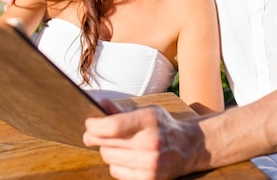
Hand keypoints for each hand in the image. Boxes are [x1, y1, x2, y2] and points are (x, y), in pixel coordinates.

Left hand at [84, 104, 200, 179]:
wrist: (188, 147)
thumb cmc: (162, 126)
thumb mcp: (147, 111)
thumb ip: (122, 110)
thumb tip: (100, 104)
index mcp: (150, 120)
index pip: (113, 126)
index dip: (94, 125)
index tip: (89, 123)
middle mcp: (151, 142)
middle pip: (107, 143)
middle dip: (96, 137)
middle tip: (94, 134)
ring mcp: (151, 163)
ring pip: (109, 158)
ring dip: (107, 151)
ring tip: (117, 145)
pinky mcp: (149, 179)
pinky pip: (116, 172)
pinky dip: (116, 165)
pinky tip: (126, 158)